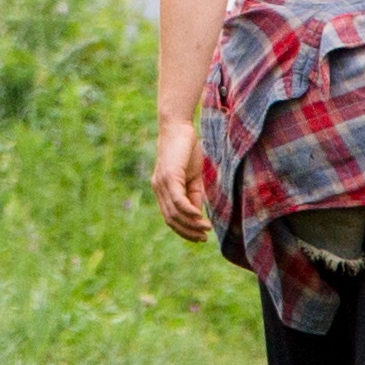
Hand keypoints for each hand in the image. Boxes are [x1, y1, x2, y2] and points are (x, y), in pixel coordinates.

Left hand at [150, 114, 215, 237]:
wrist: (178, 126)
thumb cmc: (186, 150)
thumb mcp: (192, 177)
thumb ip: (194, 195)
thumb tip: (198, 216)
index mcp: (162, 190)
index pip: (170, 218)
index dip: (184, 230)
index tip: (200, 237)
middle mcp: (158, 189)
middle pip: (171, 220)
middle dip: (188, 232)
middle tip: (204, 238)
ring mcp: (162, 183)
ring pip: (174, 213)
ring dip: (191, 225)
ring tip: (206, 229)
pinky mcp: (169, 176)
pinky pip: (178, 201)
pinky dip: (189, 212)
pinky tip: (200, 217)